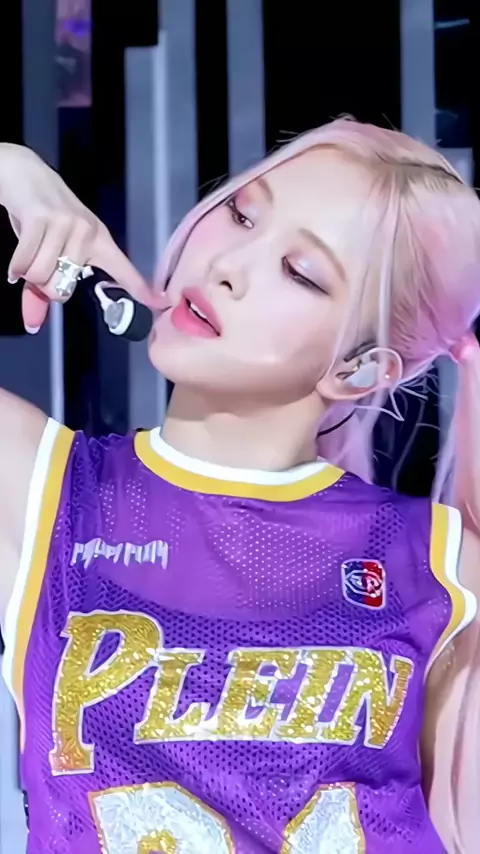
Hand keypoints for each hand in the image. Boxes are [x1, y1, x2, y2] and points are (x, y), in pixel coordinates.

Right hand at [0, 144, 168, 330]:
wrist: (23, 174)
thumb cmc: (41, 218)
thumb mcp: (52, 249)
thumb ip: (42, 291)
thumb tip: (32, 325)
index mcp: (99, 241)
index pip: (124, 271)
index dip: (140, 289)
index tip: (160, 303)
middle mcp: (87, 234)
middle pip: (61, 289)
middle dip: (42, 286)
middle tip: (39, 266)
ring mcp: (66, 225)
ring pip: (41, 276)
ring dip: (26, 273)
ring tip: (28, 256)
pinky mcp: (41, 218)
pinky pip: (25, 262)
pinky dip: (15, 267)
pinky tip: (14, 266)